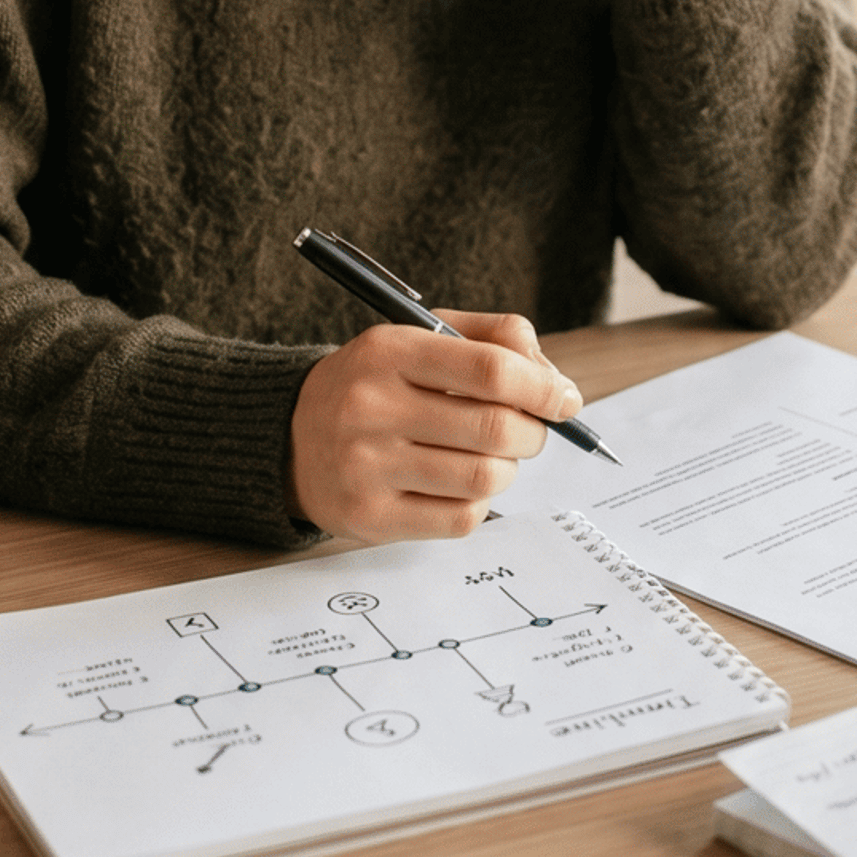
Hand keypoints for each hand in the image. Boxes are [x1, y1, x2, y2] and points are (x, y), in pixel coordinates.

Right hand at [288, 311, 583, 541]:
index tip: (565, 399)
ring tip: (492, 456)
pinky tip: (459, 485)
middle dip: (534, 432)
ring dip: (508, 469)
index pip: (490, 369)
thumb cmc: (374, 385)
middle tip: (532, 431)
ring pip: (485, 477)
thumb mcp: (418, 337)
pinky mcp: (370, 517)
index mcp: (388, 350)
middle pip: (496, 428)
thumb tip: (554, 383)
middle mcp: (371, 406)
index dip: (542, 387)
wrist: (291, 439)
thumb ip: (492, 340)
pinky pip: (461, 519)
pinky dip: (478, 502)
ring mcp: (367, 466)